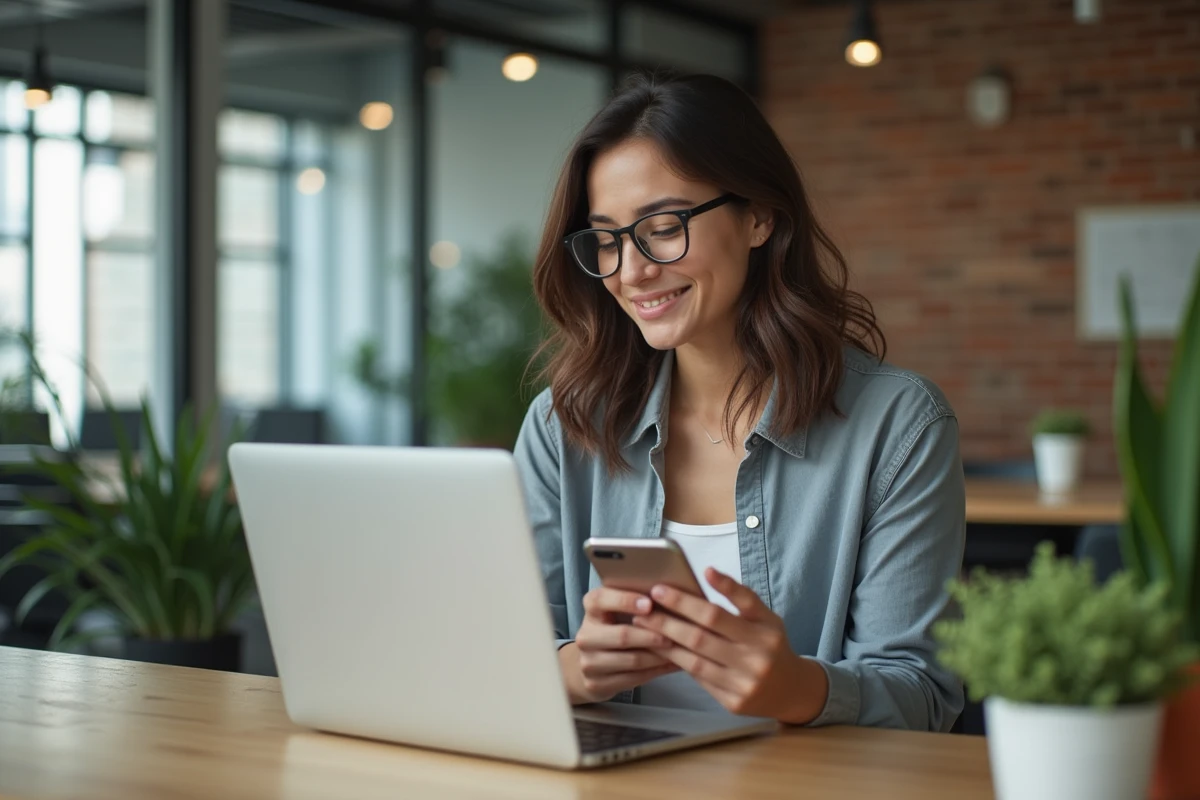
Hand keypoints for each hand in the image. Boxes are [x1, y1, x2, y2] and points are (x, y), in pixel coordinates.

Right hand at [561, 586, 679, 704]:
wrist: (591, 664)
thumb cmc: (614, 628)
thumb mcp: (616, 610)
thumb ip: (635, 601)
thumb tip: (668, 594)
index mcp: (591, 610)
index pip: (600, 600)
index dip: (625, 601)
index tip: (650, 604)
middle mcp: (585, 635)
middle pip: (622, 636)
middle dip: (652, 636)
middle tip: (674, 635)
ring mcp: (588, 662)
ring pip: (632, 660)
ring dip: (659, 656)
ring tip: (680, 652)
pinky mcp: (596, 684)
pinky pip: (634, 678)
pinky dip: (656, 671)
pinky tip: (671, 665)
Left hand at [632, 568, 827, 722]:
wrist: (792, 691)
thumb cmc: (772, 646)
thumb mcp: (766, 617)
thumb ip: (740, 596)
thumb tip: (709, 572)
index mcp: (763, 632)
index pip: (719, 613)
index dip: (688, 600)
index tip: (662, 587)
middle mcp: (755, 659)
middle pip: (701, 636)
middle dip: (667, 619)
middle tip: (644, 605)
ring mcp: (743, 684)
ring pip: (694, 660)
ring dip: (665, 641)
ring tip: (643, 625)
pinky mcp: (733, 703)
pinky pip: (698, 679)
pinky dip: (676, 662)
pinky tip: (659, 649)